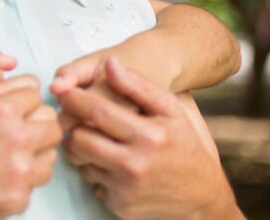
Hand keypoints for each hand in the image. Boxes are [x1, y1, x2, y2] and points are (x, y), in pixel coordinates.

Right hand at [0, 43, 61, 218]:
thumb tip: (8, 62)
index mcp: (2, 110)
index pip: (34, 92)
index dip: (18, 97)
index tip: (5, 107)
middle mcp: (17, 139)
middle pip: (51, 121)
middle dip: (34, 120)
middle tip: (13, 126)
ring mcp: (21, 171)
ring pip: (50, 151)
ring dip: (35, 147)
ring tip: (9, 148)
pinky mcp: (19, 196)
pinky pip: (39, 178)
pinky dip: (26, 173)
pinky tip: (4, 169)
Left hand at [56, 58, 240, 219]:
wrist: (204, 197)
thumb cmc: (187, 146)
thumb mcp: (172, 110)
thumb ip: (138, 85)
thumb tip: (110, 63)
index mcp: (148, 136)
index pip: (96, 112)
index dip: (73, 99)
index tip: (65, 92)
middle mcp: (135, 164)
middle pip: (79, 139)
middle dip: (74, 126)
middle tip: (77, 118)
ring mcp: (126, 189)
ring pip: (81, 162)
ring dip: (83, 149)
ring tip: (98, 139)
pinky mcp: (120, 206)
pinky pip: (92, 182)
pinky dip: (97, 171)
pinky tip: (111, 163)